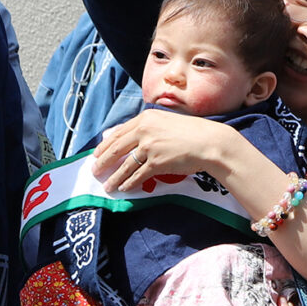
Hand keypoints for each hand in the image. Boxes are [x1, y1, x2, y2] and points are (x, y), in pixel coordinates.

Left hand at [90, 109, 232, 192]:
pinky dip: (129, 183)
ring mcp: (150, 147)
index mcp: (146, 118)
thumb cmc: (193, 132)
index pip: (119, 132)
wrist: (211, 142)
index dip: (105, 145)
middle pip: (116, 148)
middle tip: (95, 171)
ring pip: (125, 165)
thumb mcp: (167, 121)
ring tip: (107, 186)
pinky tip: (124, 188)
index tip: (97, 154)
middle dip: (103, 161)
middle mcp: (145, 130)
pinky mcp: (157, 162)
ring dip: (114, 177)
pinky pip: (138, 175)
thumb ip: (147, 127)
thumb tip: (126, 136)